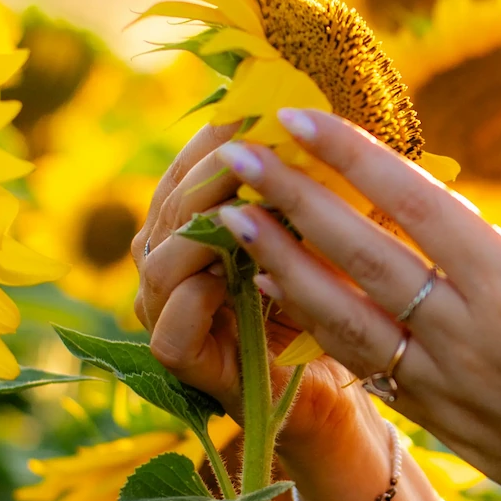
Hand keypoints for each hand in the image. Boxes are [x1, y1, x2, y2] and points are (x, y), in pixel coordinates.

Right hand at [132, 124, 388, 500]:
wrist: (340, 392)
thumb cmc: (331, 305)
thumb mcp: (318, 233)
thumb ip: (303, 184)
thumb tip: (316, 113)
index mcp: (195, 229)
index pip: (187, 173)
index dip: (214, 140)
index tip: (252, 108)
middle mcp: (169, 268)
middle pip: (170, 208)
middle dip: (210, 175)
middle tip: (249, 147)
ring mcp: (168, 316)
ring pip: (161, 260)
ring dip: (200, 228)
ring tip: (240, 201)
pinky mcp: (183, 363)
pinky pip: (171, 327)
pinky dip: (195, 298)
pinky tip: (222, 274)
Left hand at [206, 111, 500, 500]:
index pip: (416, 204)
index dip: (353, 156)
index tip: (298, 116)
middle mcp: (463, 334)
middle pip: (359, 253)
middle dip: (291, 198)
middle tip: (232, 155)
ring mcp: (438, 381)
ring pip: (340, 313)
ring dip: (279, 262)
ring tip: (228, 220)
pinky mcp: (430, 415)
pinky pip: (355, 360)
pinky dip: (309, 322)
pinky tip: (275, 288)